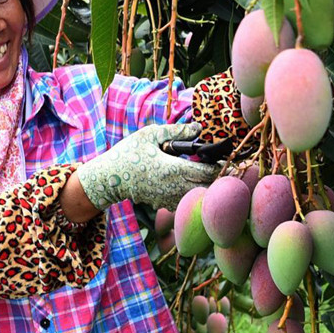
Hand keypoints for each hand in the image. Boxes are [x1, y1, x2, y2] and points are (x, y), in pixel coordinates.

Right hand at [76, 123, 219, 210]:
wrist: (109, 178)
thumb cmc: (128, 153)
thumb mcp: (150, 135)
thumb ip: (176, 131)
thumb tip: (198, 128)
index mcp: (174, 169)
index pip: (209, 172)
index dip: (220, 166)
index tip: (224, 158)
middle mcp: (175, 187)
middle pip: (209, 187)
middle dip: (217, 177)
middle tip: (221, 166)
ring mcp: (170, 199)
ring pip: (199, 197)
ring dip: (206, 187)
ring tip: (207, 174)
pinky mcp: (164, 204)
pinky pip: (186, 202)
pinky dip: (193, 195)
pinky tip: (190, 183)